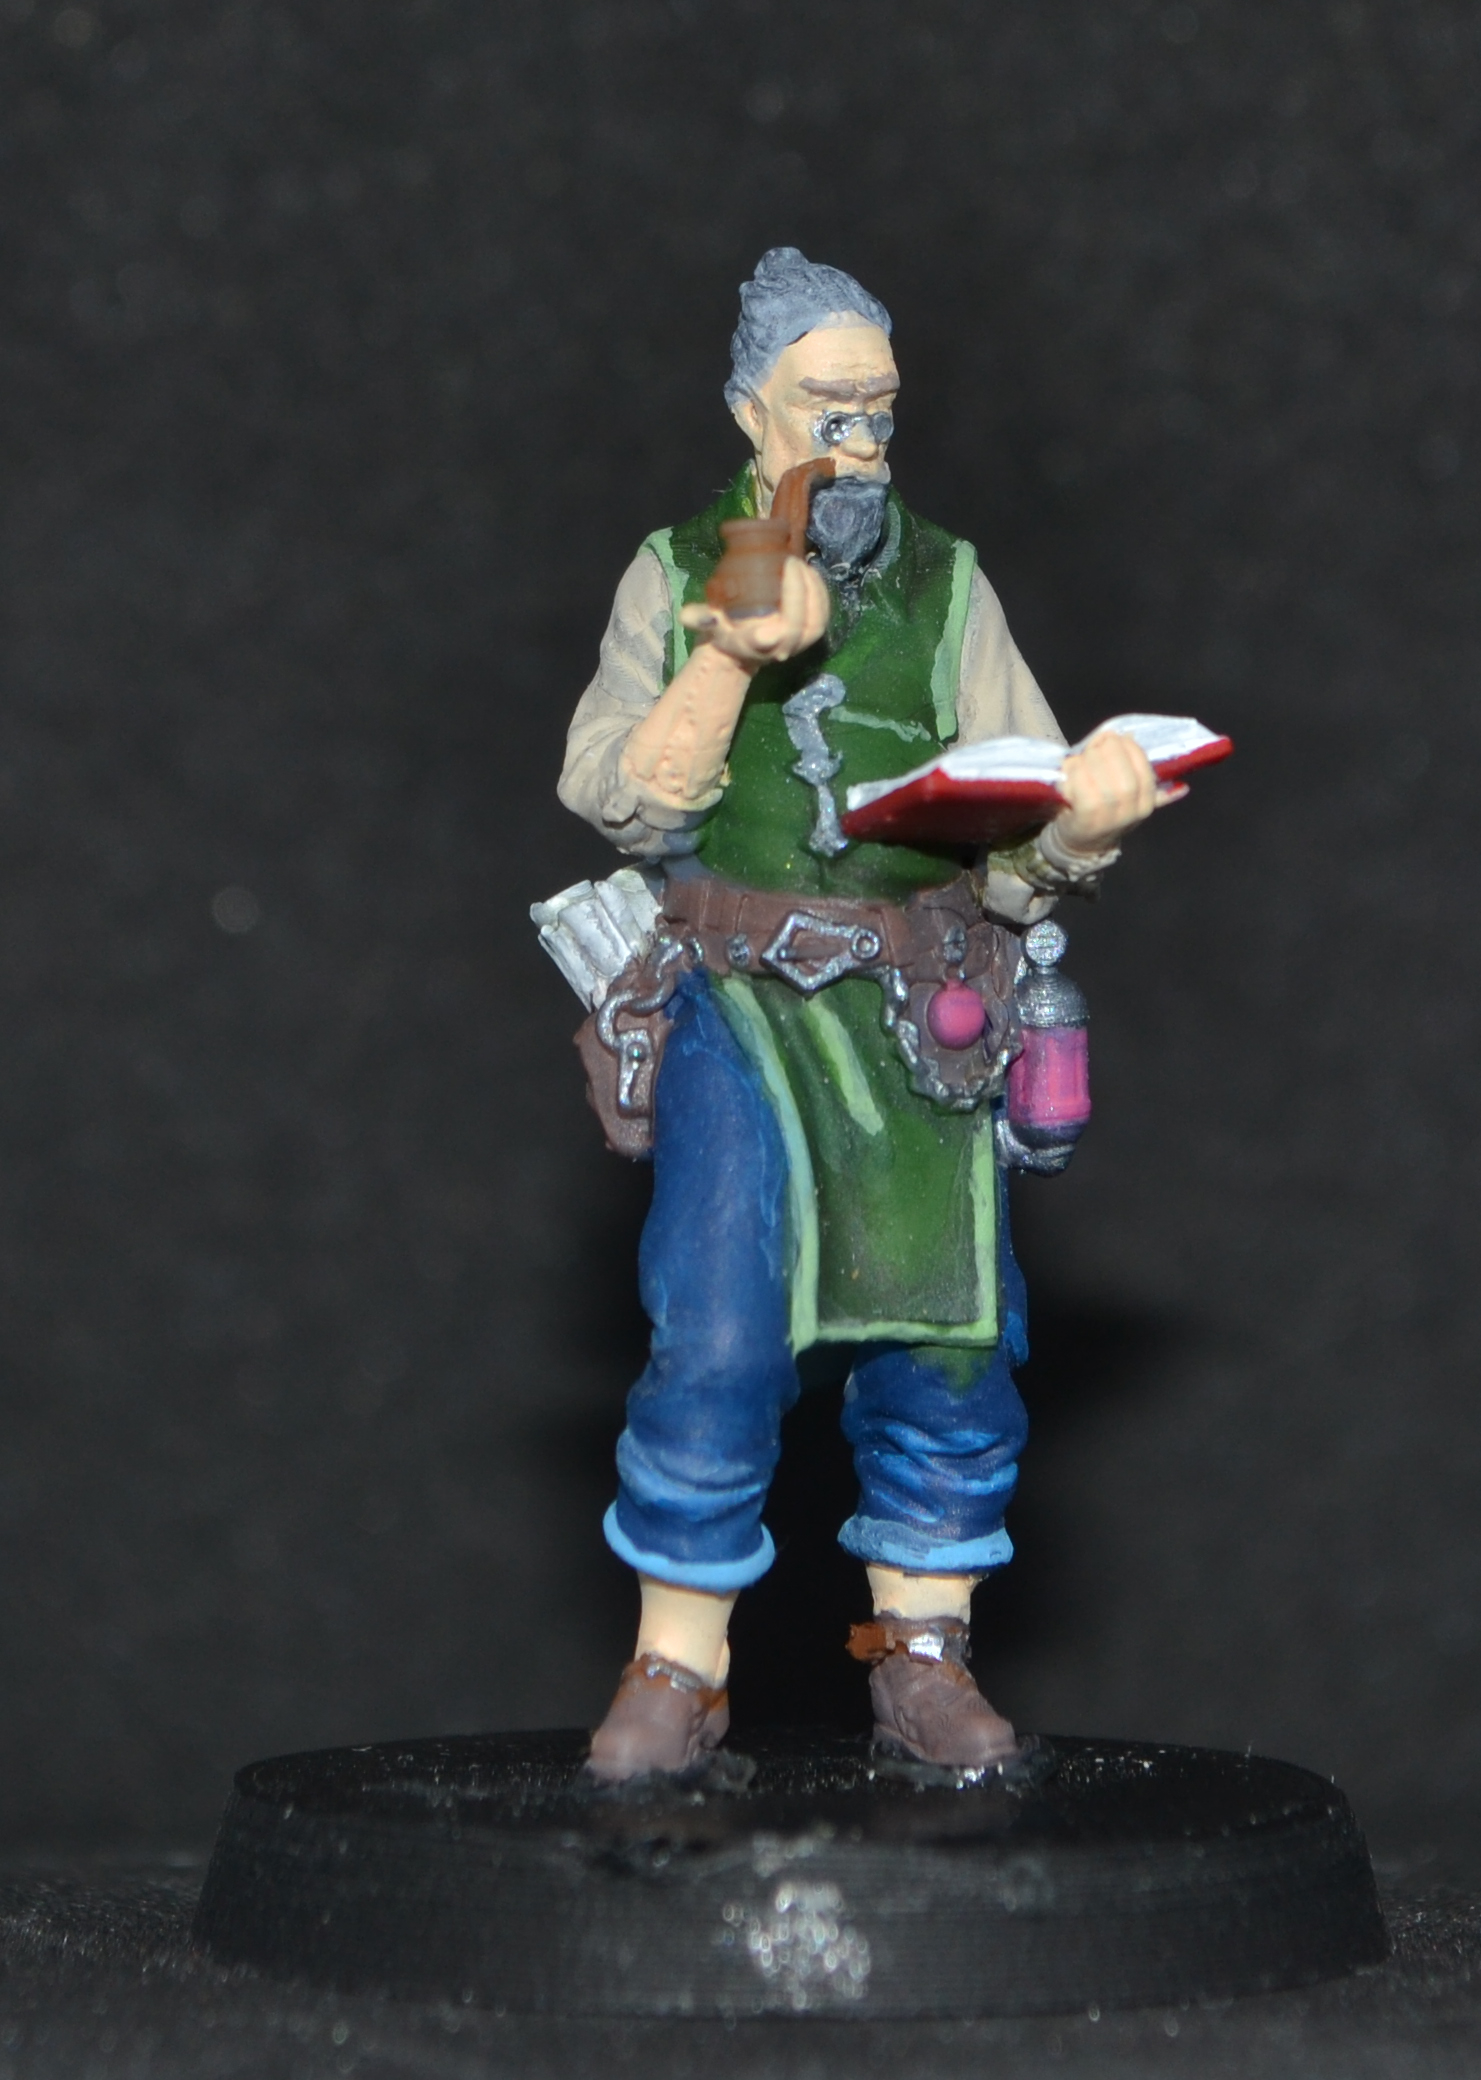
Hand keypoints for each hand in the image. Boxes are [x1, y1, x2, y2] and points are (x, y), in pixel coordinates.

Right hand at [678, 554, 829, 670]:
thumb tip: (686, 615)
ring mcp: (800, 643)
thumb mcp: (708, 624)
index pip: (767, 642)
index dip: (771, 636)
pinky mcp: (811, 635)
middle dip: (798, 591)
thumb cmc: (725, 630)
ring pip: (816, 617)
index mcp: (757, 645)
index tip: (769, 630)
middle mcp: (782, 648)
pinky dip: (820, 591)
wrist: (742, 648)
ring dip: (813, 588)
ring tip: (801, 564)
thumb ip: (698, 619)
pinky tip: (812, 573)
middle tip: (790, 561)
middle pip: (799, 623)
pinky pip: (823, 613)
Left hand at [1050, 730, 1187, 857]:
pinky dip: (1074, 775)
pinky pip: (1084, 791)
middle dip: (1107, 752)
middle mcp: (1132, 812)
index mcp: (1146, 802)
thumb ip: (1146, 783)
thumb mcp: (1130, 799)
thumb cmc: (1103, 810)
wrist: (1079, 842)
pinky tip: (1068, 772)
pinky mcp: (1087, 820)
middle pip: (1125, 775)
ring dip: (1088, 761)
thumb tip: (1182, 787)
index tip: (1112, 738)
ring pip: (1105, 781)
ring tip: (1078, 759)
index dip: (1127, 747)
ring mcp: (1110, 818)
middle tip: (1093, 746)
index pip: (1144, 767)